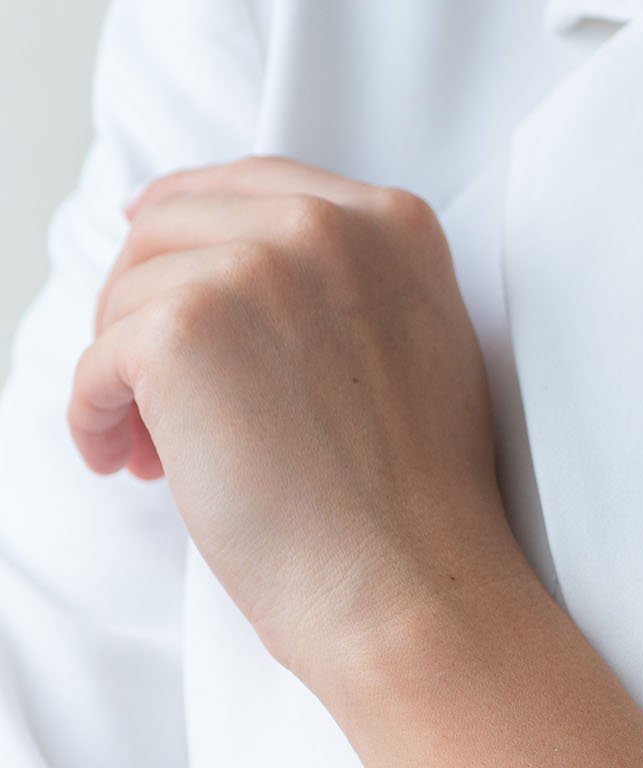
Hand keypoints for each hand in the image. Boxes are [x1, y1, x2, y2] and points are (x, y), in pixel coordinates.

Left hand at [68, 155, 519, 693]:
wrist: (417, 582)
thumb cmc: (420, 496)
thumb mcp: (423, 346)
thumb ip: (350, 284)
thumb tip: (231, 266)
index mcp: (393, 224)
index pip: (253, 185)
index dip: (189, 224)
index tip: (156, 260)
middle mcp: (328, 226)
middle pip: (174, 226)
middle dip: (149, 305)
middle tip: (161, 395)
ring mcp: (257, 269)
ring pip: (129, 291)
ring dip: (123, 371)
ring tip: (156, 447)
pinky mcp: (186, 329)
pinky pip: (96, 359)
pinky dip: (95, 415)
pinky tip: (127, 460)